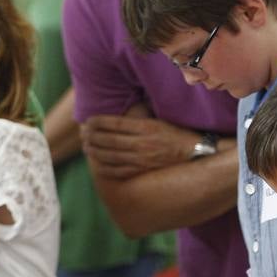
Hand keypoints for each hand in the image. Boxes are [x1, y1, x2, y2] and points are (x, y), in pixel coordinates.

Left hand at [80, 114, 198, 178]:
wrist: (194, 153)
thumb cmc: (176, 134)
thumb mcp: (158, 120)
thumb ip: (140, 115)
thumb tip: (124, 106)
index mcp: (146, 127)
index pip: (115, 124)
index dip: (98, 122)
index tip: (88, 121)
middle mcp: (142, 143)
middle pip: (109, 140)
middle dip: (92, 136)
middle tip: (83, 134)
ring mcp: (142, 159)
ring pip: (111, 156)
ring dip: (95, 151)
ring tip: (86, 147)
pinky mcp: (143, 170)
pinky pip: (119, 171)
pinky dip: (105, 168)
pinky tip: (98, 164)